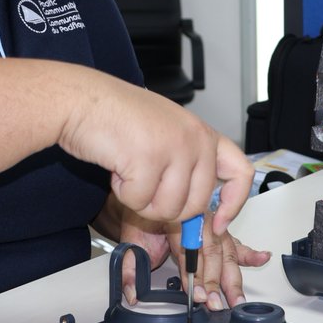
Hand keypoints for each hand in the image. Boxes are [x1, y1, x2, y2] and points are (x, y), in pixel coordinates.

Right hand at [58, 72, 253, 231]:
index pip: (240, 174)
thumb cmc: (115, 115)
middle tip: (144, 187)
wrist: (82, 99)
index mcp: (202, 133)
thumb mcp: (167, 133)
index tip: (217, 223)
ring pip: (169, 209)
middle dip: (166, 208)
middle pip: (195, 205)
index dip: (233, 205)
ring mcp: (174, 148)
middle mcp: (195, 139)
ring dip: (142, 201)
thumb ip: (187, 165)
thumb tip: (196, 211)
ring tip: (129, 171)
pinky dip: (122, 194)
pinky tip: (117, 168)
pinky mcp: (149, 160)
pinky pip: (140, 202)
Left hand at [106, 200, 270, 309]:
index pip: (191, 249)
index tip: (198, 295)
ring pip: (226, 250)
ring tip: (237, 298)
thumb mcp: (129, 239)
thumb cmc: (141, 218)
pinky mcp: (216, 232)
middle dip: (216, 281)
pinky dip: (249, 253)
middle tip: (217, 304)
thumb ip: (129, 267)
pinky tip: (262, 258)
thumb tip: (132, 293)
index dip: (196, 274)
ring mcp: (210, 225)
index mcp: (178, 219)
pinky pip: (234, 242)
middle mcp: (198, 220)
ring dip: (232, 277)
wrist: (145, 199)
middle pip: (212, 251)